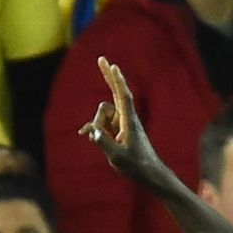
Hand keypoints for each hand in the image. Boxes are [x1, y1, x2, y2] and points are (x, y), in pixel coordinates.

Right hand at [78, 56, 163, 183]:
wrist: (148, 173)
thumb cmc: (136, 166)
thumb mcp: (118, 158)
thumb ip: (104, 144)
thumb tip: (92, 131)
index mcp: (130, 121)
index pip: (123, 96)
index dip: (118, 81)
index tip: (113, 66)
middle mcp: (126, 118)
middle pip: (115, 92)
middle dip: (108, 76)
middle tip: (101, 58)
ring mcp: (121, 123)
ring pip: (102, 114)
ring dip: (96, 125)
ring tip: (101, 142)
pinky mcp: (118, 129)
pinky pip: (101, 123)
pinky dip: (94, 127)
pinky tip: (84, 135)